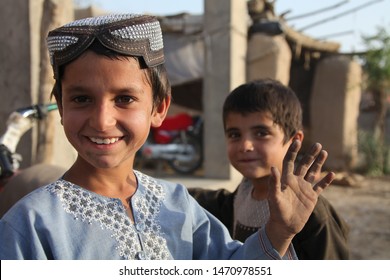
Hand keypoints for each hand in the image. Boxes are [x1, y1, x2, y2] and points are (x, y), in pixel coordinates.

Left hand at [265, 140, 334, 255]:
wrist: (284, 226)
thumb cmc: (276, 212)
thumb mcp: (274, 197)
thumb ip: (274, 183)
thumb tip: (273, 168)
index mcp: (286, 179)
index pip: (289, 161)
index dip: (293, 150)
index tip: (298, 140)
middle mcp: (296, 181)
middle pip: (304, 164)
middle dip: (310, 154)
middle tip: (318, 144)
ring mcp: (304, 188)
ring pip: (313, 172)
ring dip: (319, 163)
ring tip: (325, 152)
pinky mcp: (311, 197)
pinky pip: (320, 187)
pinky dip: (326, 181)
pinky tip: (332, 174)